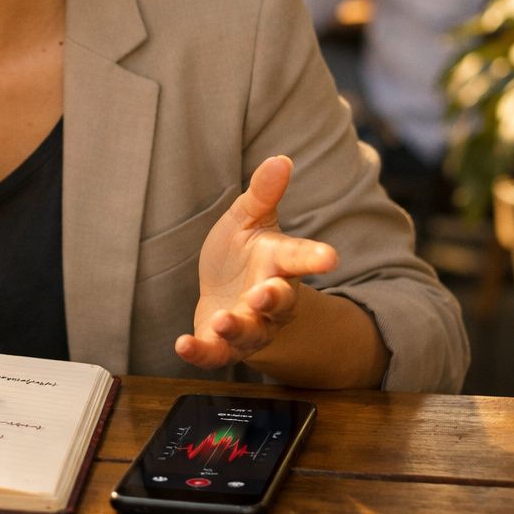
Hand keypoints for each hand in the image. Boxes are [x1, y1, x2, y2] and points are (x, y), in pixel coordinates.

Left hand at [175, 156, 337, 369]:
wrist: (226, 293)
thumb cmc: (242, 253)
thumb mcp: (248, 219)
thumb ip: (263, 193)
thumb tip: (280, 158)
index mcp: (279, 263)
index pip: (301, 258)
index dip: (315, 257)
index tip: (330, 256)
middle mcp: (269, 299)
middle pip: (280, 304)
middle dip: (273, 300)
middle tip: (264, 293)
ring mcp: (249, 326)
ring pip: (251, 333)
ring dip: (237, 328)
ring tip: (223, 321)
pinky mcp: (222, 345)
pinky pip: (215, 354)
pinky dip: (200, 352)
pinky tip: (182, 345)